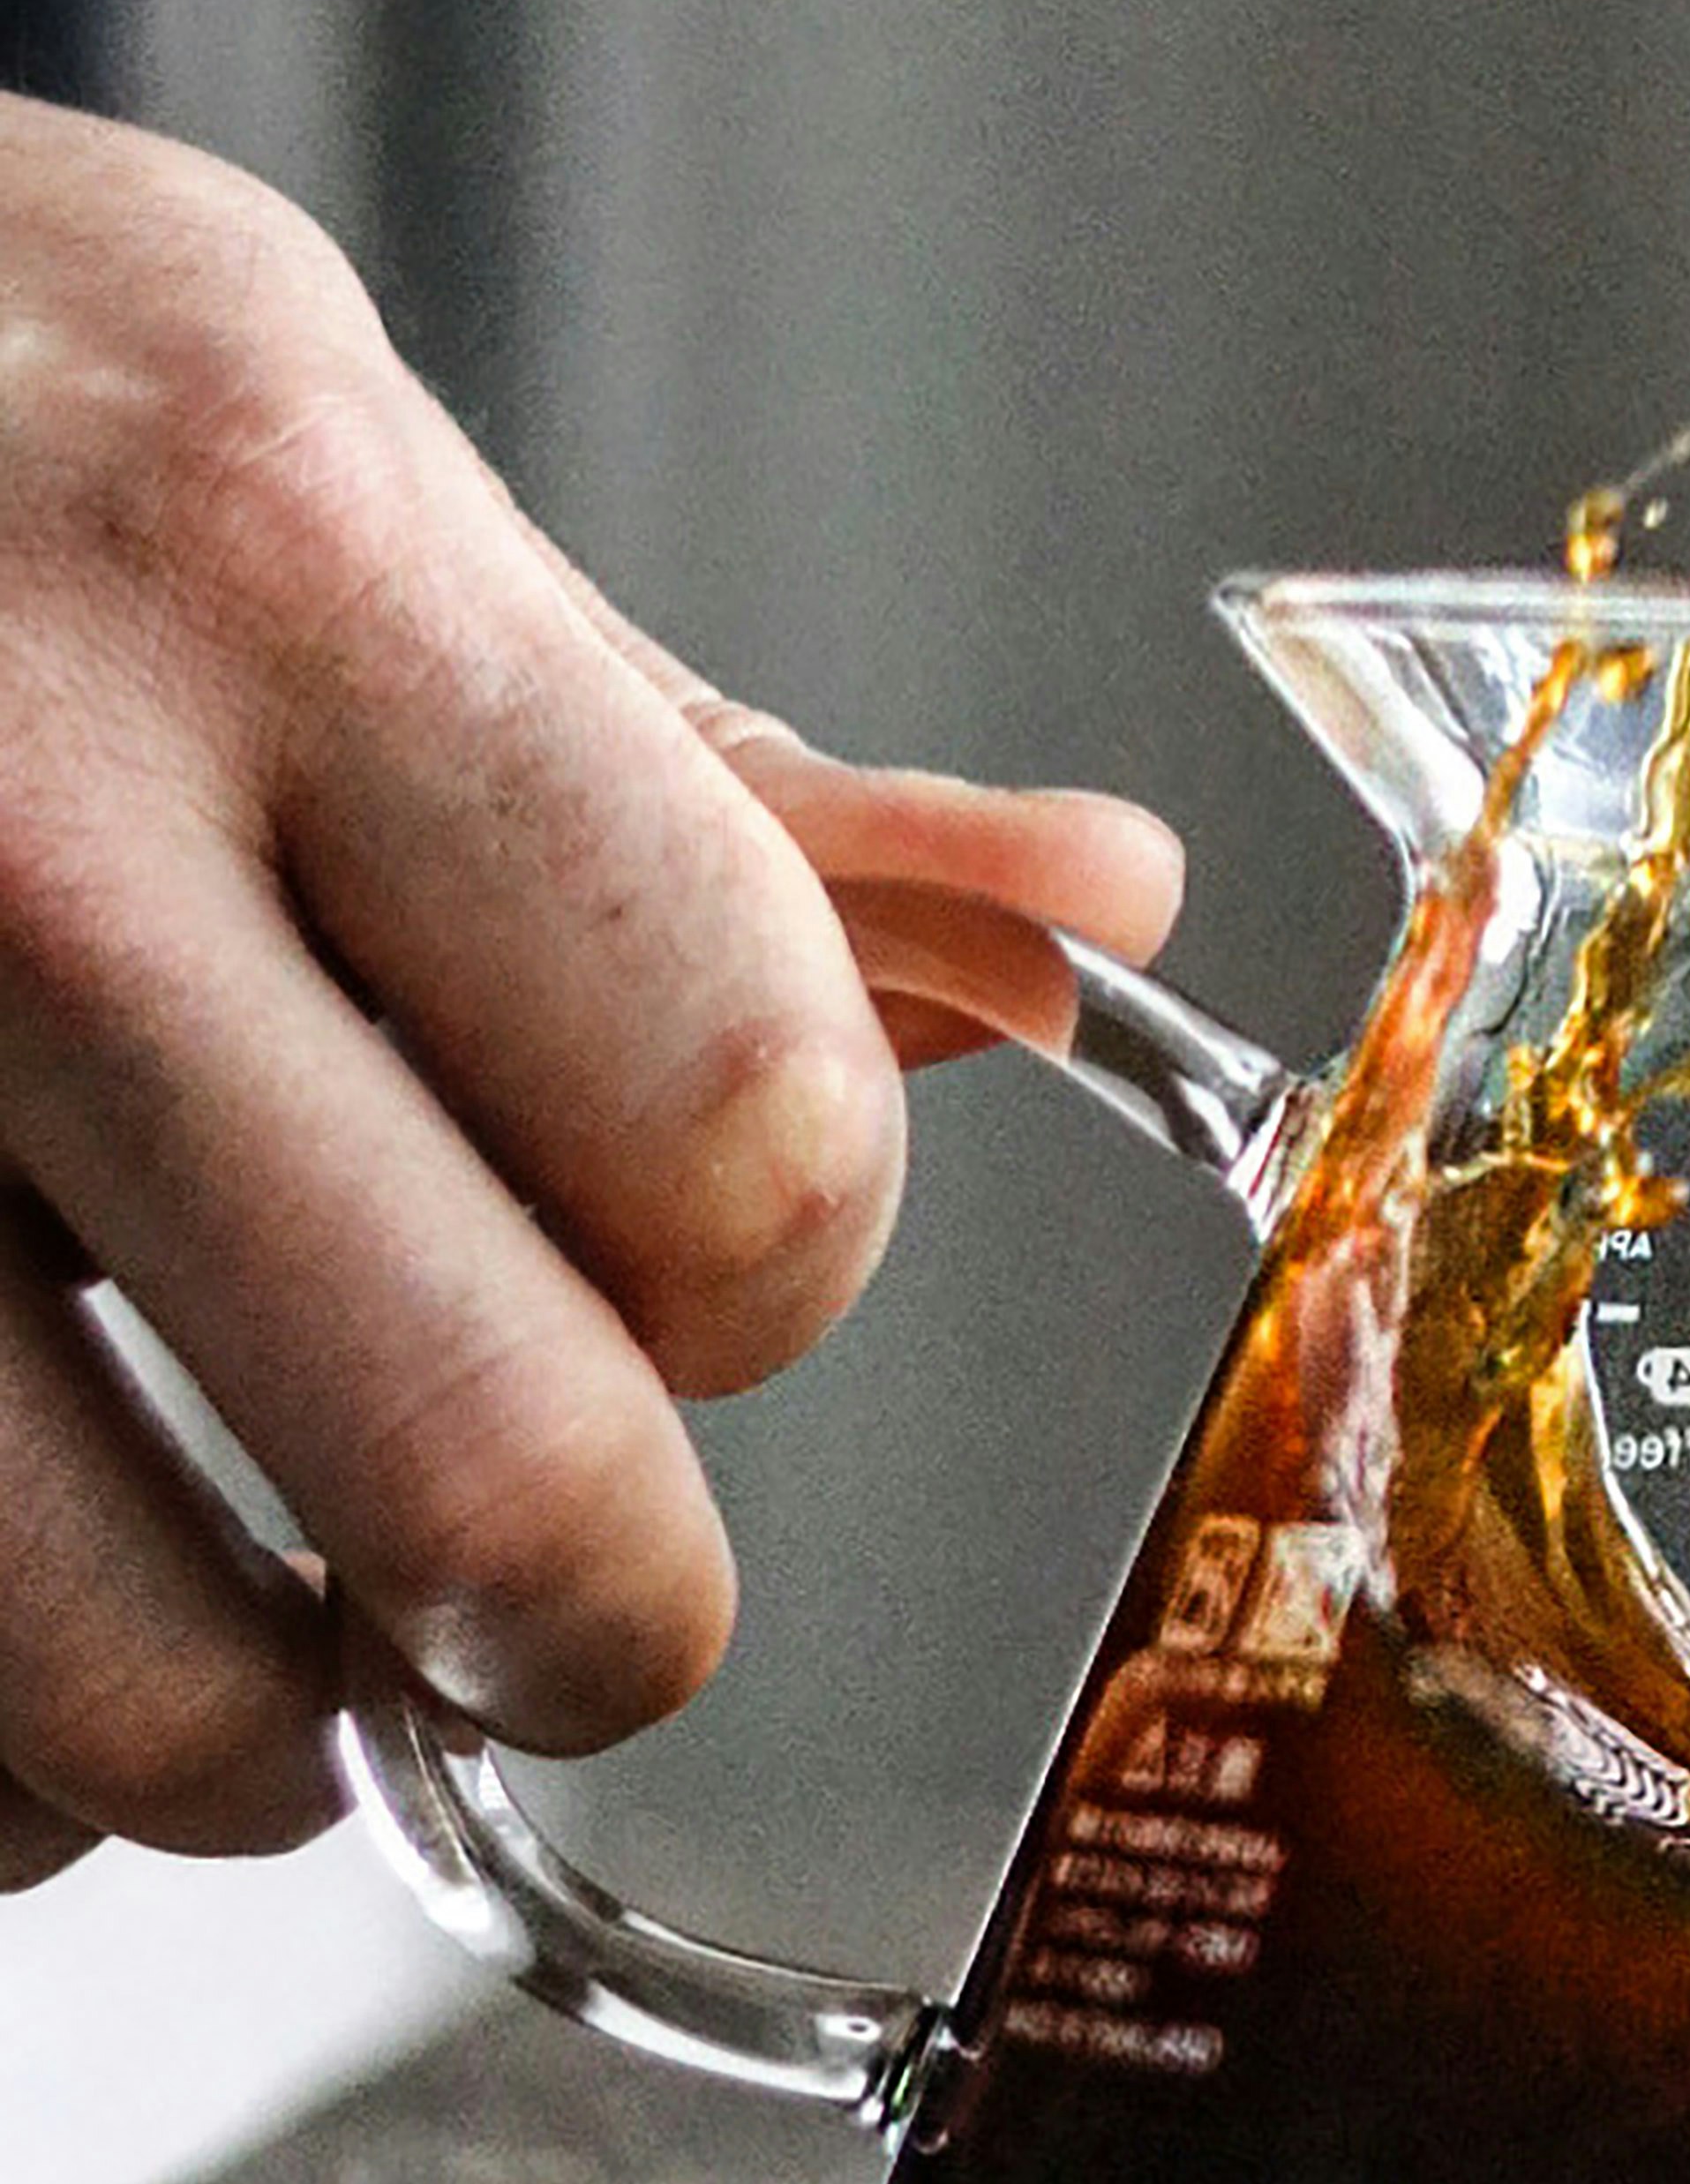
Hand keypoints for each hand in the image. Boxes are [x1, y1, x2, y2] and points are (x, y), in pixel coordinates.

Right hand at [0, 98, 1184, 1884]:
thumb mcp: (295, 448)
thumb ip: (679, 763)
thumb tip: (1087, 925)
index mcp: (284, 579)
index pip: (746, 1124)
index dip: (773, 1258)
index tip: (710, 1249)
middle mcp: (3, 846)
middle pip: (499, 1476)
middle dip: (589, 1604)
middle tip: (547, 1576)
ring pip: (140, 1708)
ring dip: (242, 1734)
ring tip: (229, 1600)